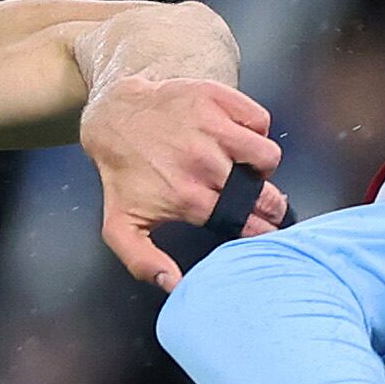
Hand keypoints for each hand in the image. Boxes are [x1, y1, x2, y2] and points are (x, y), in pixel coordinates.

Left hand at [85, 72, 289, 289]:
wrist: (114, 117)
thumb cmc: (122, 172)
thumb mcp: (121, 225)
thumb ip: (143, 262)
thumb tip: (173, 285)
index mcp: (188, 197)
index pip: (247, 224)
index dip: (263, 231)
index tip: (265, 231)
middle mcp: (203, 162)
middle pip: (266, 193)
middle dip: (271, 204)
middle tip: (263, 202)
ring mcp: (212, 127)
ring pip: (268, 155)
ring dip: (263, 164)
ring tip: (245, 166)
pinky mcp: (217, 98)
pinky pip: (260, 120)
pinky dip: (255, 129)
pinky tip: (236, 137)